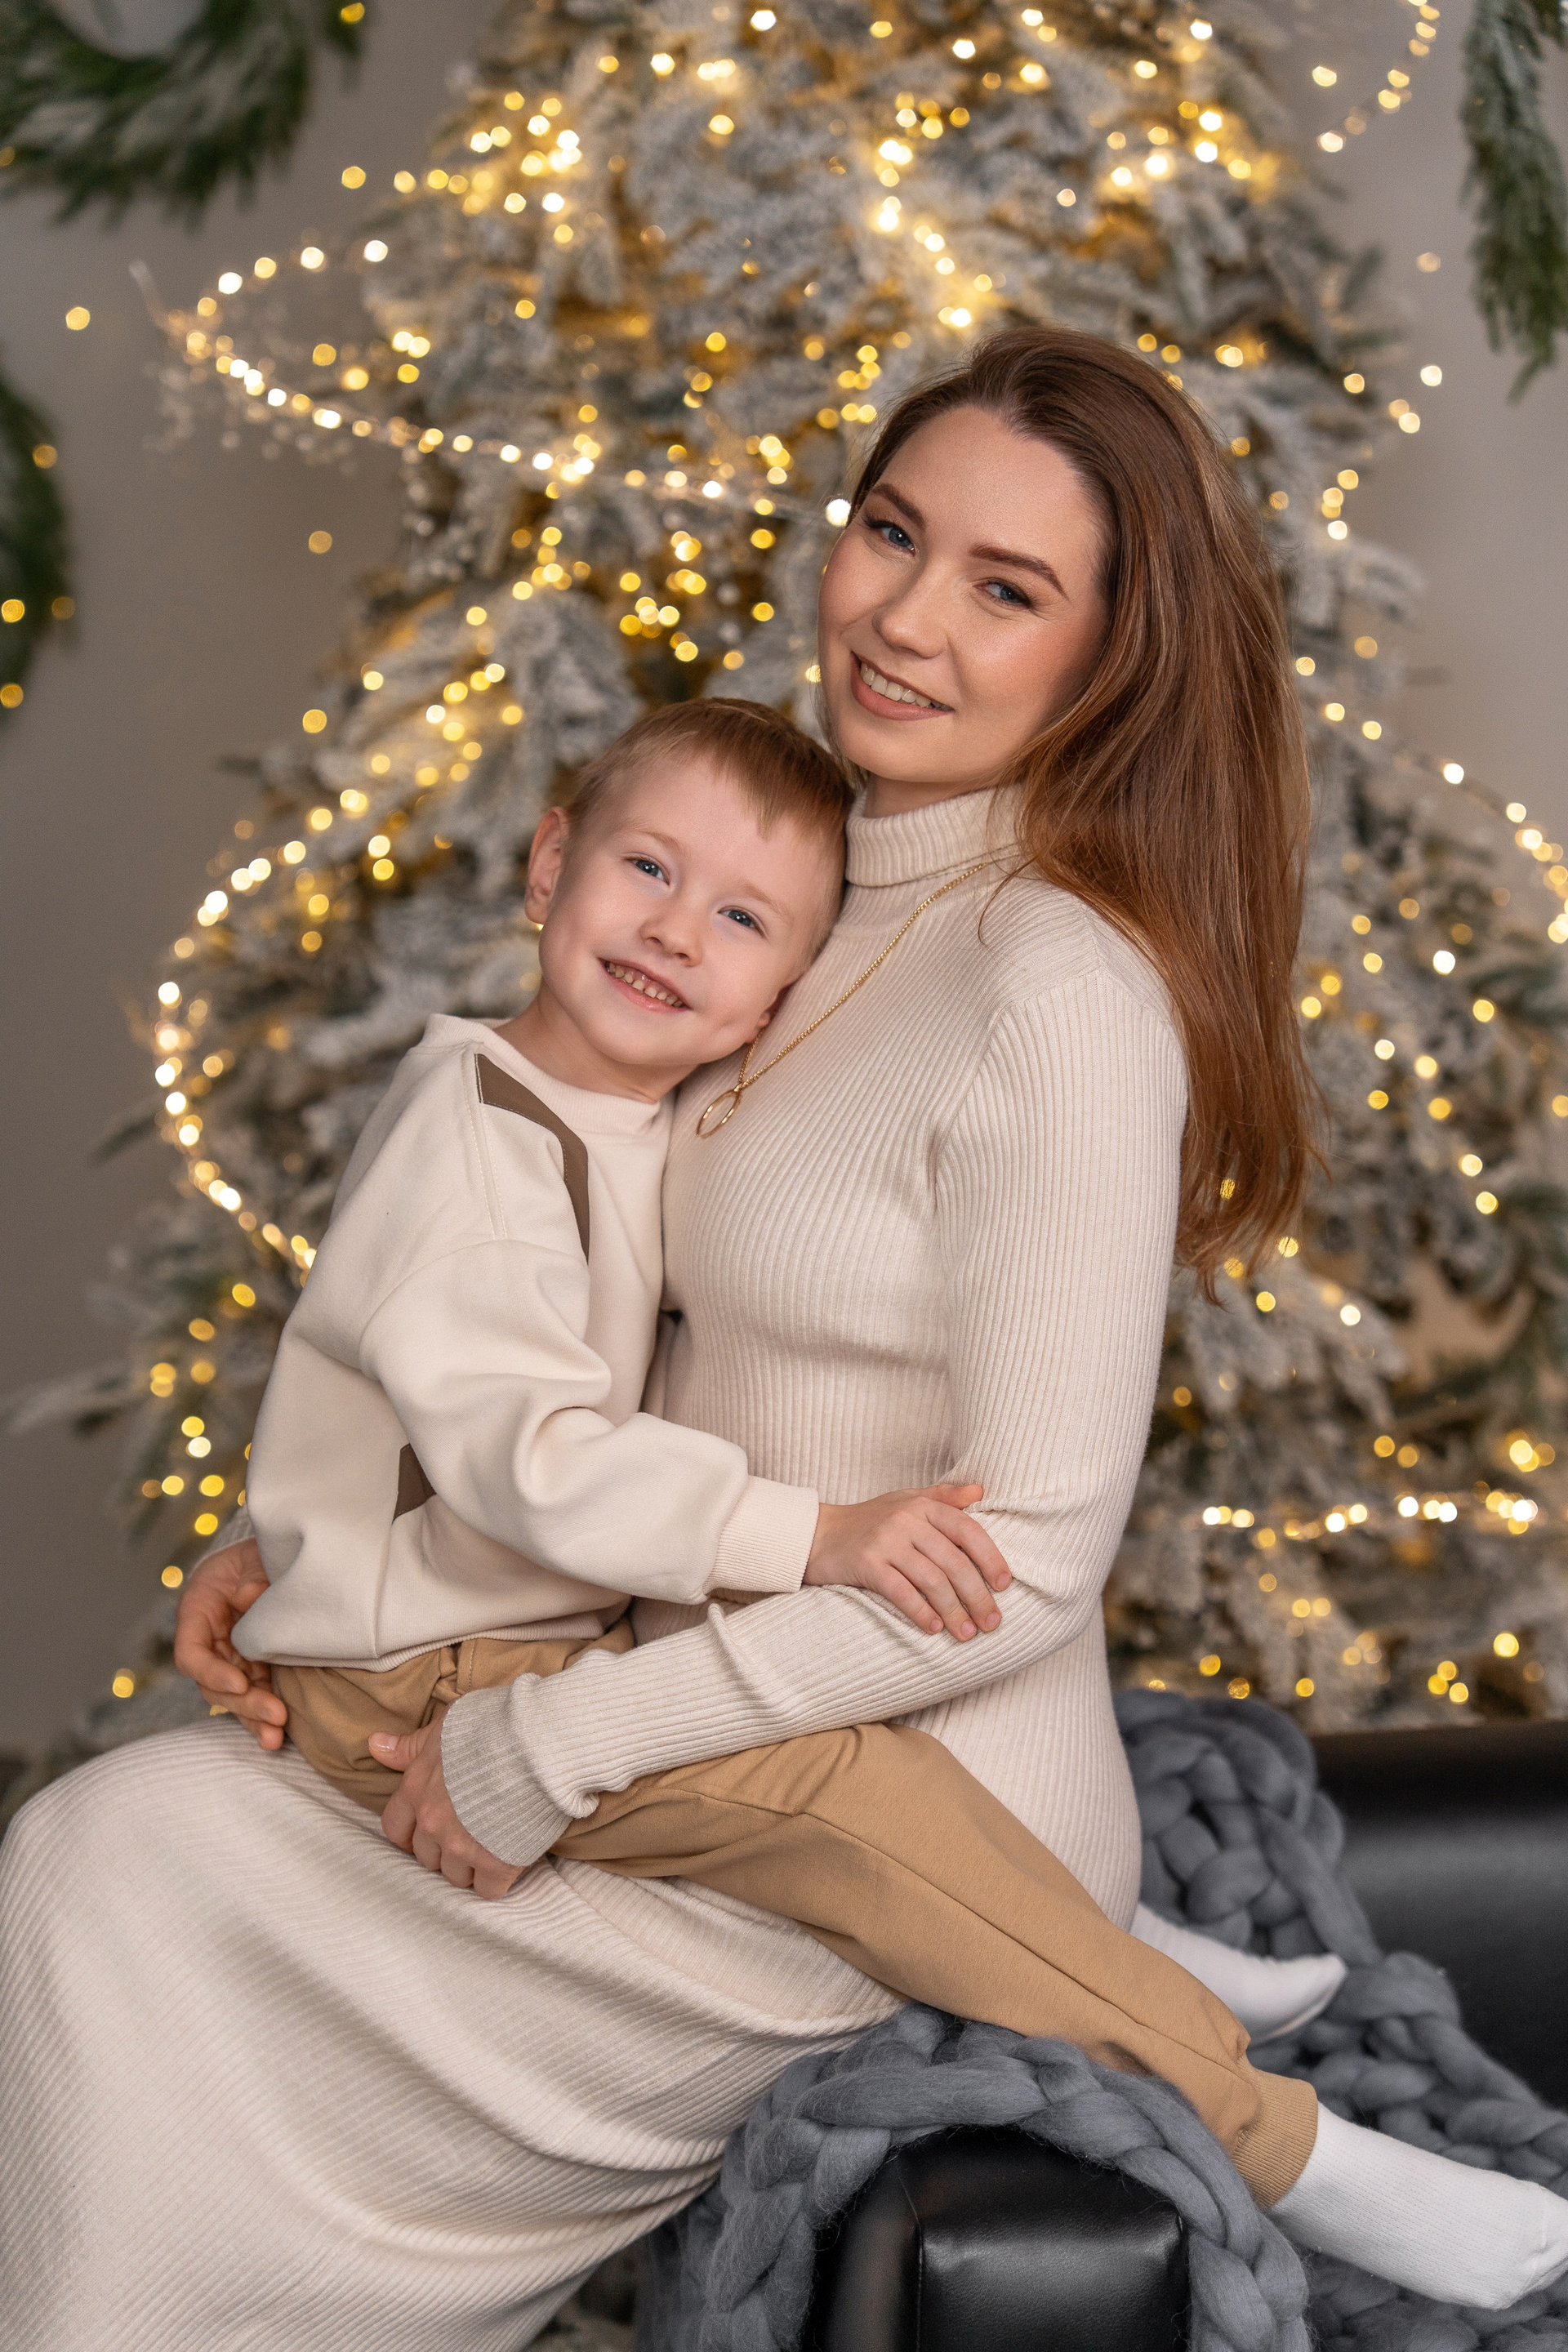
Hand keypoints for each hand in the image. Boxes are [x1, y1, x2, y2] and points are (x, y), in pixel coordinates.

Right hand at [172, 1540, 287, 1750]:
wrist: (277, 1554)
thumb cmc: (259, 1552)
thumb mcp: (254, 1554)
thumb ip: (253, 1576)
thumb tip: (250, 1597)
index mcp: (198, 1611)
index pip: (191, 1653)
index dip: (211, 1671)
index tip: (241, 1682)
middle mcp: (210, 1642)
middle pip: (214, 1684)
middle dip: (244, 1704)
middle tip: (275, 1715)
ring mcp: (232, 1658)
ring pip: (234, 1698)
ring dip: (254, 1719)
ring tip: (276, 1738)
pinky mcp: (256, 1668)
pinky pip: (256, 1697)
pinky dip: (264, 1718)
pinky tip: (277, 1739)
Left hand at [372, 1715, 523, 1898]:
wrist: (537, 1743)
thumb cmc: (492, 1726)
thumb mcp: (445, 1726)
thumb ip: (411, 1746)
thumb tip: (374, 1744)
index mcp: (416, 1790)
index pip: (394, 1829)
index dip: (411, 1833)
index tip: (430, 1828)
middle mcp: (433, 1823)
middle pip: (426, 1858)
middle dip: (444, 1849)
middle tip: (469, 1831)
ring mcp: (462, 1846)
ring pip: (455, 1876)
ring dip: (470, 1866)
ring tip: (491, 1844)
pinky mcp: (496, 1862)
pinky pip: (487, 1889)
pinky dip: (497, 1880)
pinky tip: (510, 1858)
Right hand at [804, 1482, 1011, 1638]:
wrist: (817, 1533)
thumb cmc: (869, 1520)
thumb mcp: (906, 1500)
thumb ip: (943, 1496)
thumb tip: (980, 1490)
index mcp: (922, 1505)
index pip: (967, 1531)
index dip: (990, 1558)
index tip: (1004, 1585)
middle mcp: (906, 1520)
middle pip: (953, 1563)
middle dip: (977, 1596)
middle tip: (991, 1623)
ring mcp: (886, 1542)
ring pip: (932, 1581)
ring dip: (954, 1611)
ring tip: (966, 1633)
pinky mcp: (866, 1564)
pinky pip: (901, 1592)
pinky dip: (921, 1612)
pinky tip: (934, 1628)